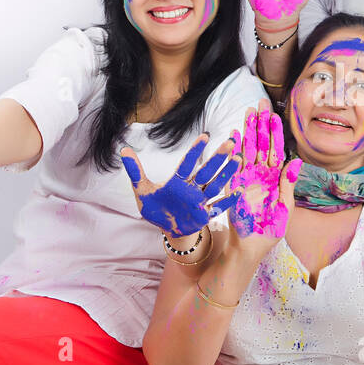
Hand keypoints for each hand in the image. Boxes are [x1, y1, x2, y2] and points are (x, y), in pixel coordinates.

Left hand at [121, 134, 240, 237]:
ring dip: (226, 173)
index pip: (187, 164)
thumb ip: (135, 172)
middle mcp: (192, 189)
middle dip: (218, 158)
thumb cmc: (156, 208)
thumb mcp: (142, 191)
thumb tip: (124, 150)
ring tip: (237, 159)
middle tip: (230, 142)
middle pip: (206, 171)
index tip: (205, 136)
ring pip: (216, 185)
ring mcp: (200, 201)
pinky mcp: (204, 214)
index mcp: (177, 182)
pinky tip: (239, 190)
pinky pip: (219, 206)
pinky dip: (229, 200)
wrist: (167, 228)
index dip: (195, 151)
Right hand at [230, 102, 301, 256]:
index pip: (276, 150)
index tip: (275, 115)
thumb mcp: (286, 207)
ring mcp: (247, 178)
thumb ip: (288, 184)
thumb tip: (296, 162)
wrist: (251, 246)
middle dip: (261, 124)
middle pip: (261, 144)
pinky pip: (234, 164)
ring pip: (248, 149)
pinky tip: (234, 134)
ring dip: (248, 130)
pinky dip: (233, 149)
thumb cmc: (270, 230)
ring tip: (249, 112)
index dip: (275, 132)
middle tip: (260, 103)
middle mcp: (261, 174)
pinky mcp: (234, 186)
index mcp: (275, 178)